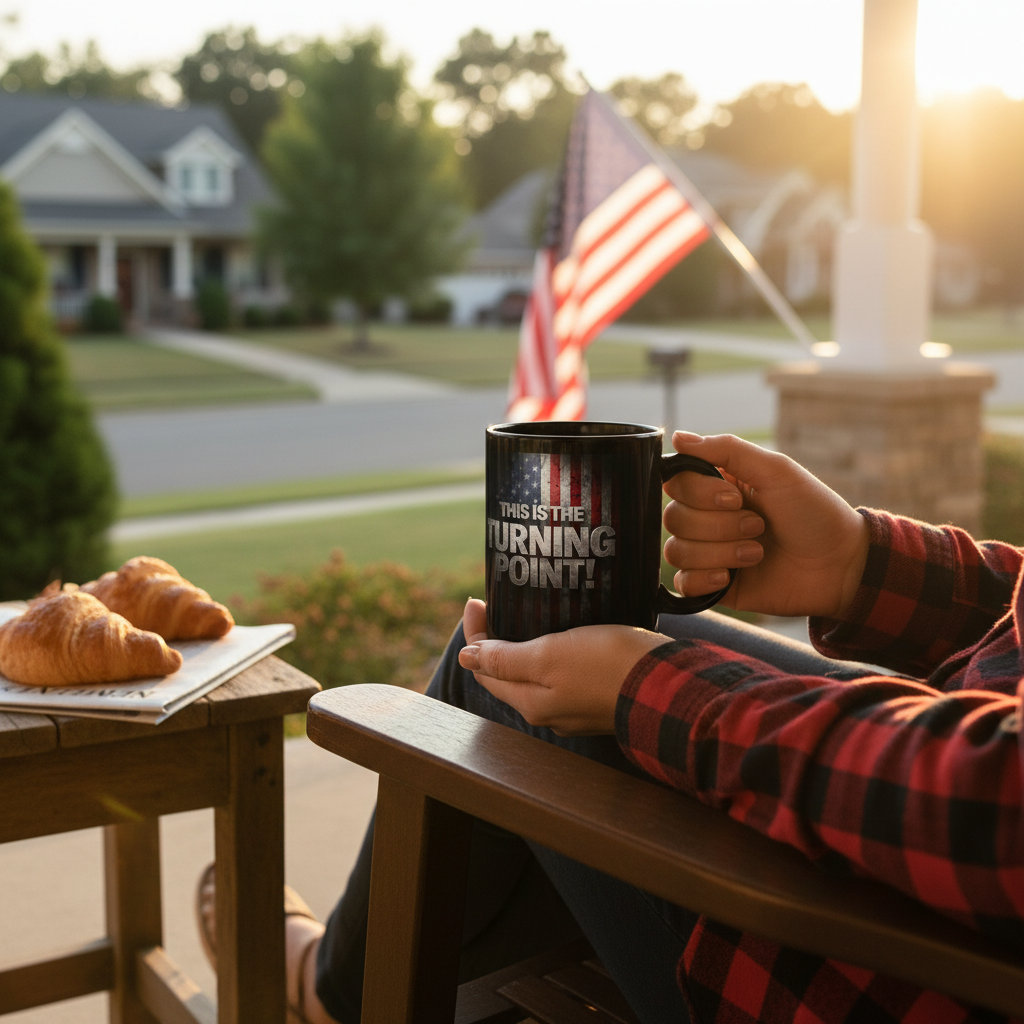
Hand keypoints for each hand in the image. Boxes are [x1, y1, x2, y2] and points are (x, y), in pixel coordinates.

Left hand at [458, 599, 668, 734]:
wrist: (667, 684)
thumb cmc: (605, 666)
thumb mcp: (548, 657)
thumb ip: (505, 659)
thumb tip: (465, 657)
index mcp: (529, 702)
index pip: (485, 669)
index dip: (474, 634)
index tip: (476, 600)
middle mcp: (548, 711)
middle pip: (507, 673)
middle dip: (495, 640)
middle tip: (497, 602)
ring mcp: (574, 706)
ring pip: (535, 675)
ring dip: (523, 645)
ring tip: (525, 613)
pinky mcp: (598, 696)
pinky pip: (563, 674)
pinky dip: (552, 652)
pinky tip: (562, 632)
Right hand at [663, 432, 869, 619]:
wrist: (841, 564)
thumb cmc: (814, 512)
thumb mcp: (775, 470)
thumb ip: (726, 449)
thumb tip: (677, 437)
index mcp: (718, 486)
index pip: (676, 483)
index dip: (700, 494)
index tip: (736, 498)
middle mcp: (708, 517)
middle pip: (674, 518)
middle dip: (719, 526)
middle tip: (758, 527)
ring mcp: (709, 552)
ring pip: (677, 551)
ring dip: (720, 552)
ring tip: (757, 553)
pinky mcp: (715, 586)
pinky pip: (682, 584)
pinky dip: (702, 579)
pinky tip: (729, 578)